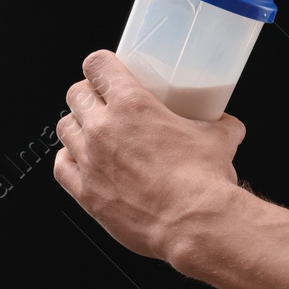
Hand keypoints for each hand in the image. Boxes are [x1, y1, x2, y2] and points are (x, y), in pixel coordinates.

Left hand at [53, 49, 245, 262]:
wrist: (194, 223)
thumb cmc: (203, 182)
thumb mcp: (220, 139)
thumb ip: (220, 125)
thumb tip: (227, 124)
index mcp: (133, 104)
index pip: (97, 65)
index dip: (100, 65)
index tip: (106, 71)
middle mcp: (104, 128)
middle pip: (76, 93)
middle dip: (88, 94)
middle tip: (103, 103)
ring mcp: (90, 160)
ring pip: (64, 127)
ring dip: (77, 125)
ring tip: (92, 133)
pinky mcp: (85, 191)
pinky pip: (60, 166)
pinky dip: (69, 159)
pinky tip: (82, 162)